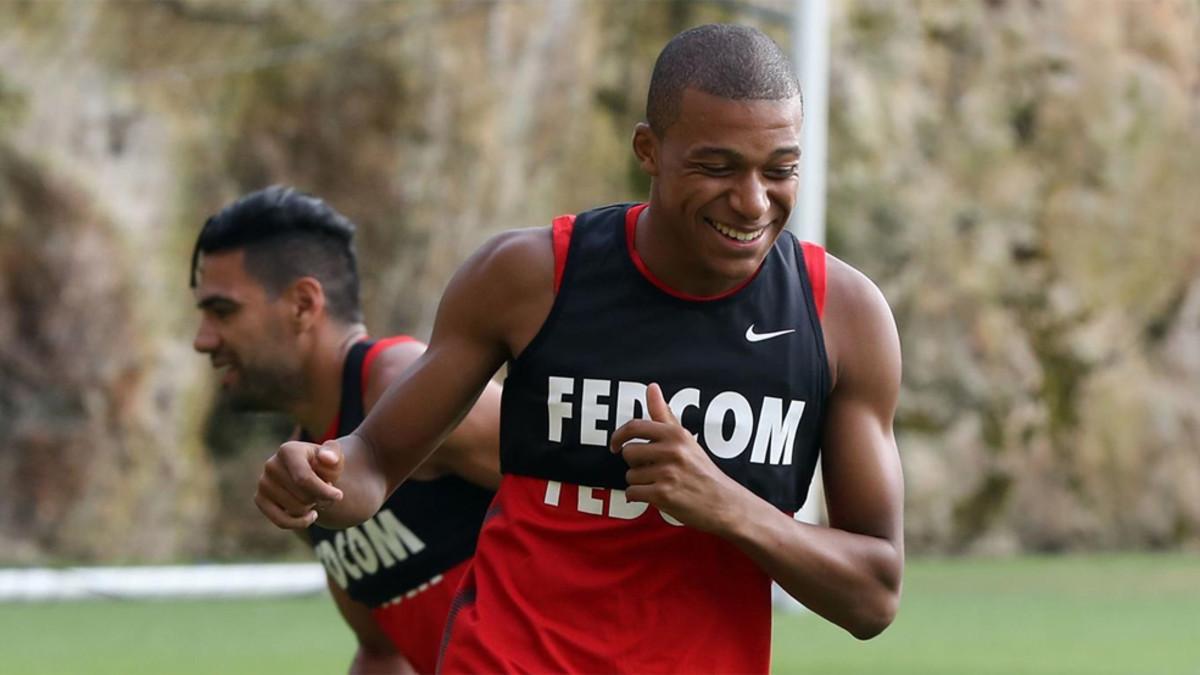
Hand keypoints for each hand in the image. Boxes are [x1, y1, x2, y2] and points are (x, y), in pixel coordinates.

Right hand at [255, 439, 344, 528]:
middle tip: (325, 490)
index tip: (339, 496)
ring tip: (314, 495)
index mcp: (288, 450)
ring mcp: (263, 483)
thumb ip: (334, 453)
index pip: (304, 479)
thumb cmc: (324, 464)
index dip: (323, 491)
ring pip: (295, 510)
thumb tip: (327, 459)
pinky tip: (311, 515)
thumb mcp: (334, 456)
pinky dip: (300, 523)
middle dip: (320, 498)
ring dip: (311, 507)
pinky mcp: (260, 499)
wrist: (311, 472)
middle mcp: (271, 465)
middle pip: (303, 496)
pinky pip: (281, 521)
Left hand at [609, 383, 745, 533]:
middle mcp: (672, 451)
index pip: (635, 427)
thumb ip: (664, 415)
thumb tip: (652, 387)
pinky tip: (655, 495)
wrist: (723, 503)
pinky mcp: (663, 494)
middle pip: (628, 453)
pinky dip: (639, 497)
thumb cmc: (702, 471)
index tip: (615, 445)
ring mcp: (667, 473)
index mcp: (676, 435)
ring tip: (659, 484)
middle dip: (635, 465)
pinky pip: (632, 493)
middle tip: (652, 470)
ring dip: (640, 483)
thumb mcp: (685, 439)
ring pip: (630, 475)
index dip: (619, 436)